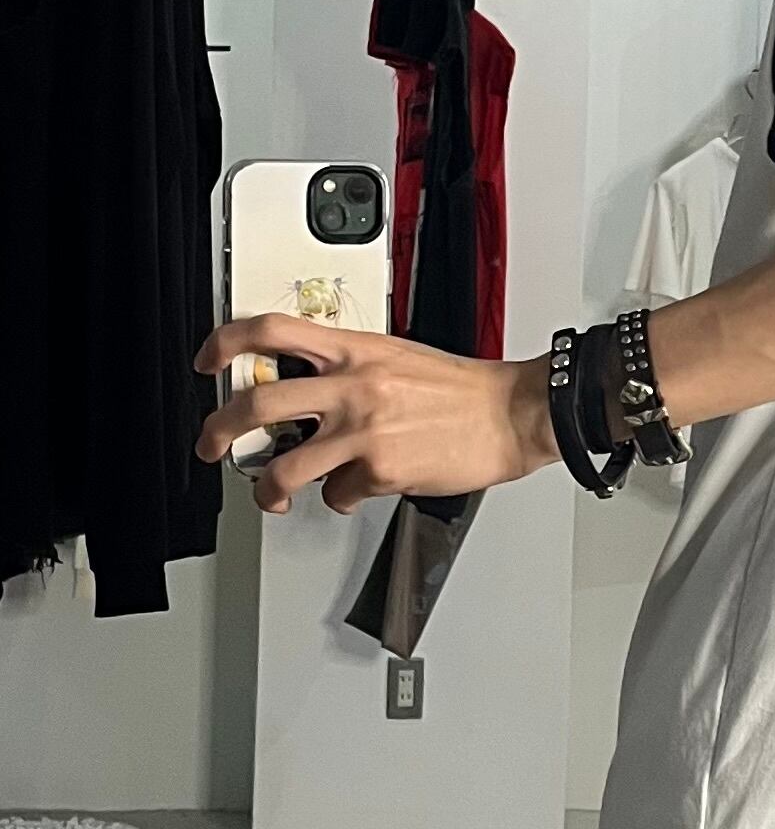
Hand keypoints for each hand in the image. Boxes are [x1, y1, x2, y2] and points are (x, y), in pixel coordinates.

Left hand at [196, 315, 556, 514]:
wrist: (511, 414)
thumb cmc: (462, 390)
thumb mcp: (397, 357)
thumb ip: (350, 368)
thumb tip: (310, 392)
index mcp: (355, 348)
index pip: (272, 329)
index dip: (226, 343)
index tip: (208, 361)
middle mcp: (352, 385)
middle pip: (258, 403)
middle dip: (220, 431)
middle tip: (212, 445)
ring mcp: (363, 430)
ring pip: (284, 467)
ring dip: (267, 490)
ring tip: (271, 495)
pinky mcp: (380, 470)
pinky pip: (340, 494)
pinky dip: (344, 498)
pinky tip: (357, 490)